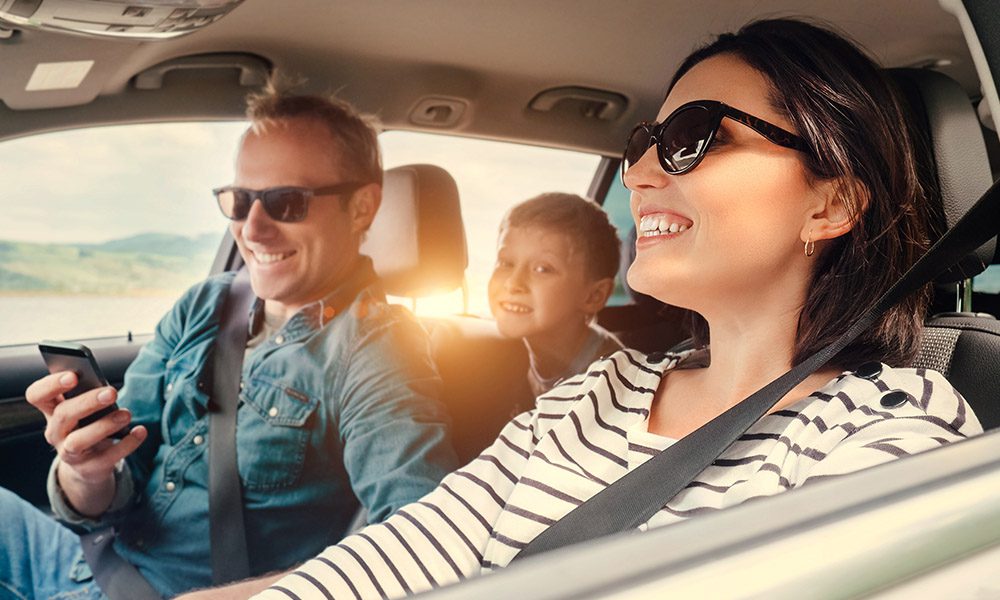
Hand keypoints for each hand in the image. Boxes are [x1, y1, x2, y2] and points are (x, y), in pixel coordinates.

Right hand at [25, 371, 146, 514]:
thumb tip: (106, 389)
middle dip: (87, 402)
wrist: (88, 465)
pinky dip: (127, 443)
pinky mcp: (90, 468)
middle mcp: (56, 432)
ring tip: (126, 414)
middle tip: (112, 392)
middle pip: (63, 415)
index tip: (73, 376)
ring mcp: (70, 453)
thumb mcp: (83, 410)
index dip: (51, 385)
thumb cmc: (87, 425)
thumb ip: (89, 395)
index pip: (37, 395)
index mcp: (51, 411)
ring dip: (104, 426)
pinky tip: (140, 431)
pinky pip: (108, 457)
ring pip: (79, 441)